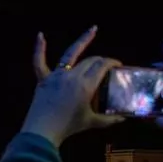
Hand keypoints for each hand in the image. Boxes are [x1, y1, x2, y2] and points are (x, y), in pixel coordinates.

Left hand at [23, 27, 123, 145]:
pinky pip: (39, 61)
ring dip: (83, 40)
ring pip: (70, 55)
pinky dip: (39, 48)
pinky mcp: (43, 79)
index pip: (102, 66)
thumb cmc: (68, 127)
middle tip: (107, 65)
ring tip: (93, 30)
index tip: (118, 65)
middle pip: (90, 60)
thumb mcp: (91, 122)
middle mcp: (72, 75)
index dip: (112, 62)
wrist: (43, 131)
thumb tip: (123, 119)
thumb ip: (109, 120)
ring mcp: (56, 75)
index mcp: (86, 84)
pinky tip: (40, 35)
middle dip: (101, 60)